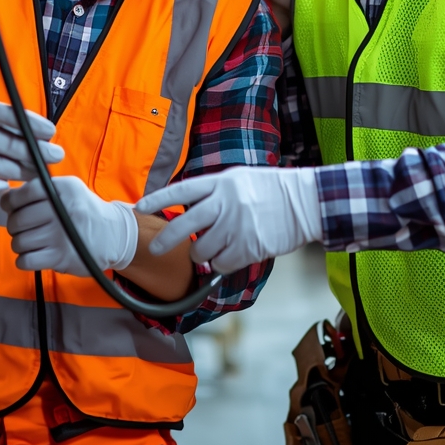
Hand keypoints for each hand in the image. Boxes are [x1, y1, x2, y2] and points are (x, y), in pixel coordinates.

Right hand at [0, 99, 62, 194]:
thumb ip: (8, 124)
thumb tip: (44, 137)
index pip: (9, 115)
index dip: (33, 124)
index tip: (51, 132)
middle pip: (9, 145)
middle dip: (37, 152)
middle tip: (56, 155)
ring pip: (1, 168)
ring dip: (24, 171)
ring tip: (38, 171)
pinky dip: (2, 185)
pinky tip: (9, 183)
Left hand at [0, 176, 138, 274]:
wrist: (112, 235)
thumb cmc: (84, 210)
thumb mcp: (70, 189)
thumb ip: (42, 189)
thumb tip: (7, 197)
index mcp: (64, 189)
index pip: (24, 193)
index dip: (10, 202)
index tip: (11, 207)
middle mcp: (62, 210)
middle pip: (17, 220)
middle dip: (15, 225)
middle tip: (24, 227)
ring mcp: (61, 235)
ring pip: (19, 241)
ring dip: (21, 243)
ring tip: (32, 240)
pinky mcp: (60, 257)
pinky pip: (25, 260)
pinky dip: (24, 259)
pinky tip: (34, 254)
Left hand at [136, 166, 322, 273]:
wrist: (304, 202)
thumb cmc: (271, 190)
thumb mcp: (240, 180)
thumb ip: (214, 192)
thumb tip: (188, 208)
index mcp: (221, 183)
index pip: (182, 191)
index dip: (158, 199)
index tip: (139, 207)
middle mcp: (225, 204)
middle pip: (184, 225)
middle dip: (165, 240)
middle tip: (155, 248)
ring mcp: (235, 227)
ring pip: (202, 250)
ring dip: (204, 254)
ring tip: (218, 246)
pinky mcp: (247, 248)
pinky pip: (221, 264)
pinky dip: (223, 263)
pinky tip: (234, 253)